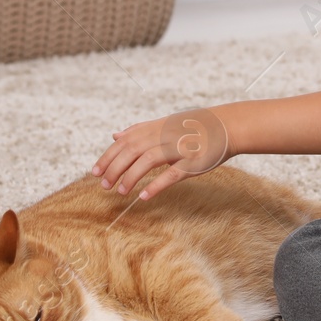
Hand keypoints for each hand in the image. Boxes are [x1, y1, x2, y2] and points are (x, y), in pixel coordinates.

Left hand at [91, 108, 229, 200]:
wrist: (226, 126)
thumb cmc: (193, 128)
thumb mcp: (164, 124)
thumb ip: (139, 130)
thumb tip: (114, 135)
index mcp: (156, 127)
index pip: (125, 141)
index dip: (108, 156)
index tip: (94, 171)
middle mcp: (165, 135)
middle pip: (133, 150)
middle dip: (115, 168)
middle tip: (104, 185)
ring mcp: (179, 148)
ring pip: (149, 160)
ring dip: (131, 176)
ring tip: (120, 192)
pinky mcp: (192, 162)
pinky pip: (172, 174)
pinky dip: (156, 185)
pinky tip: (143, 196)